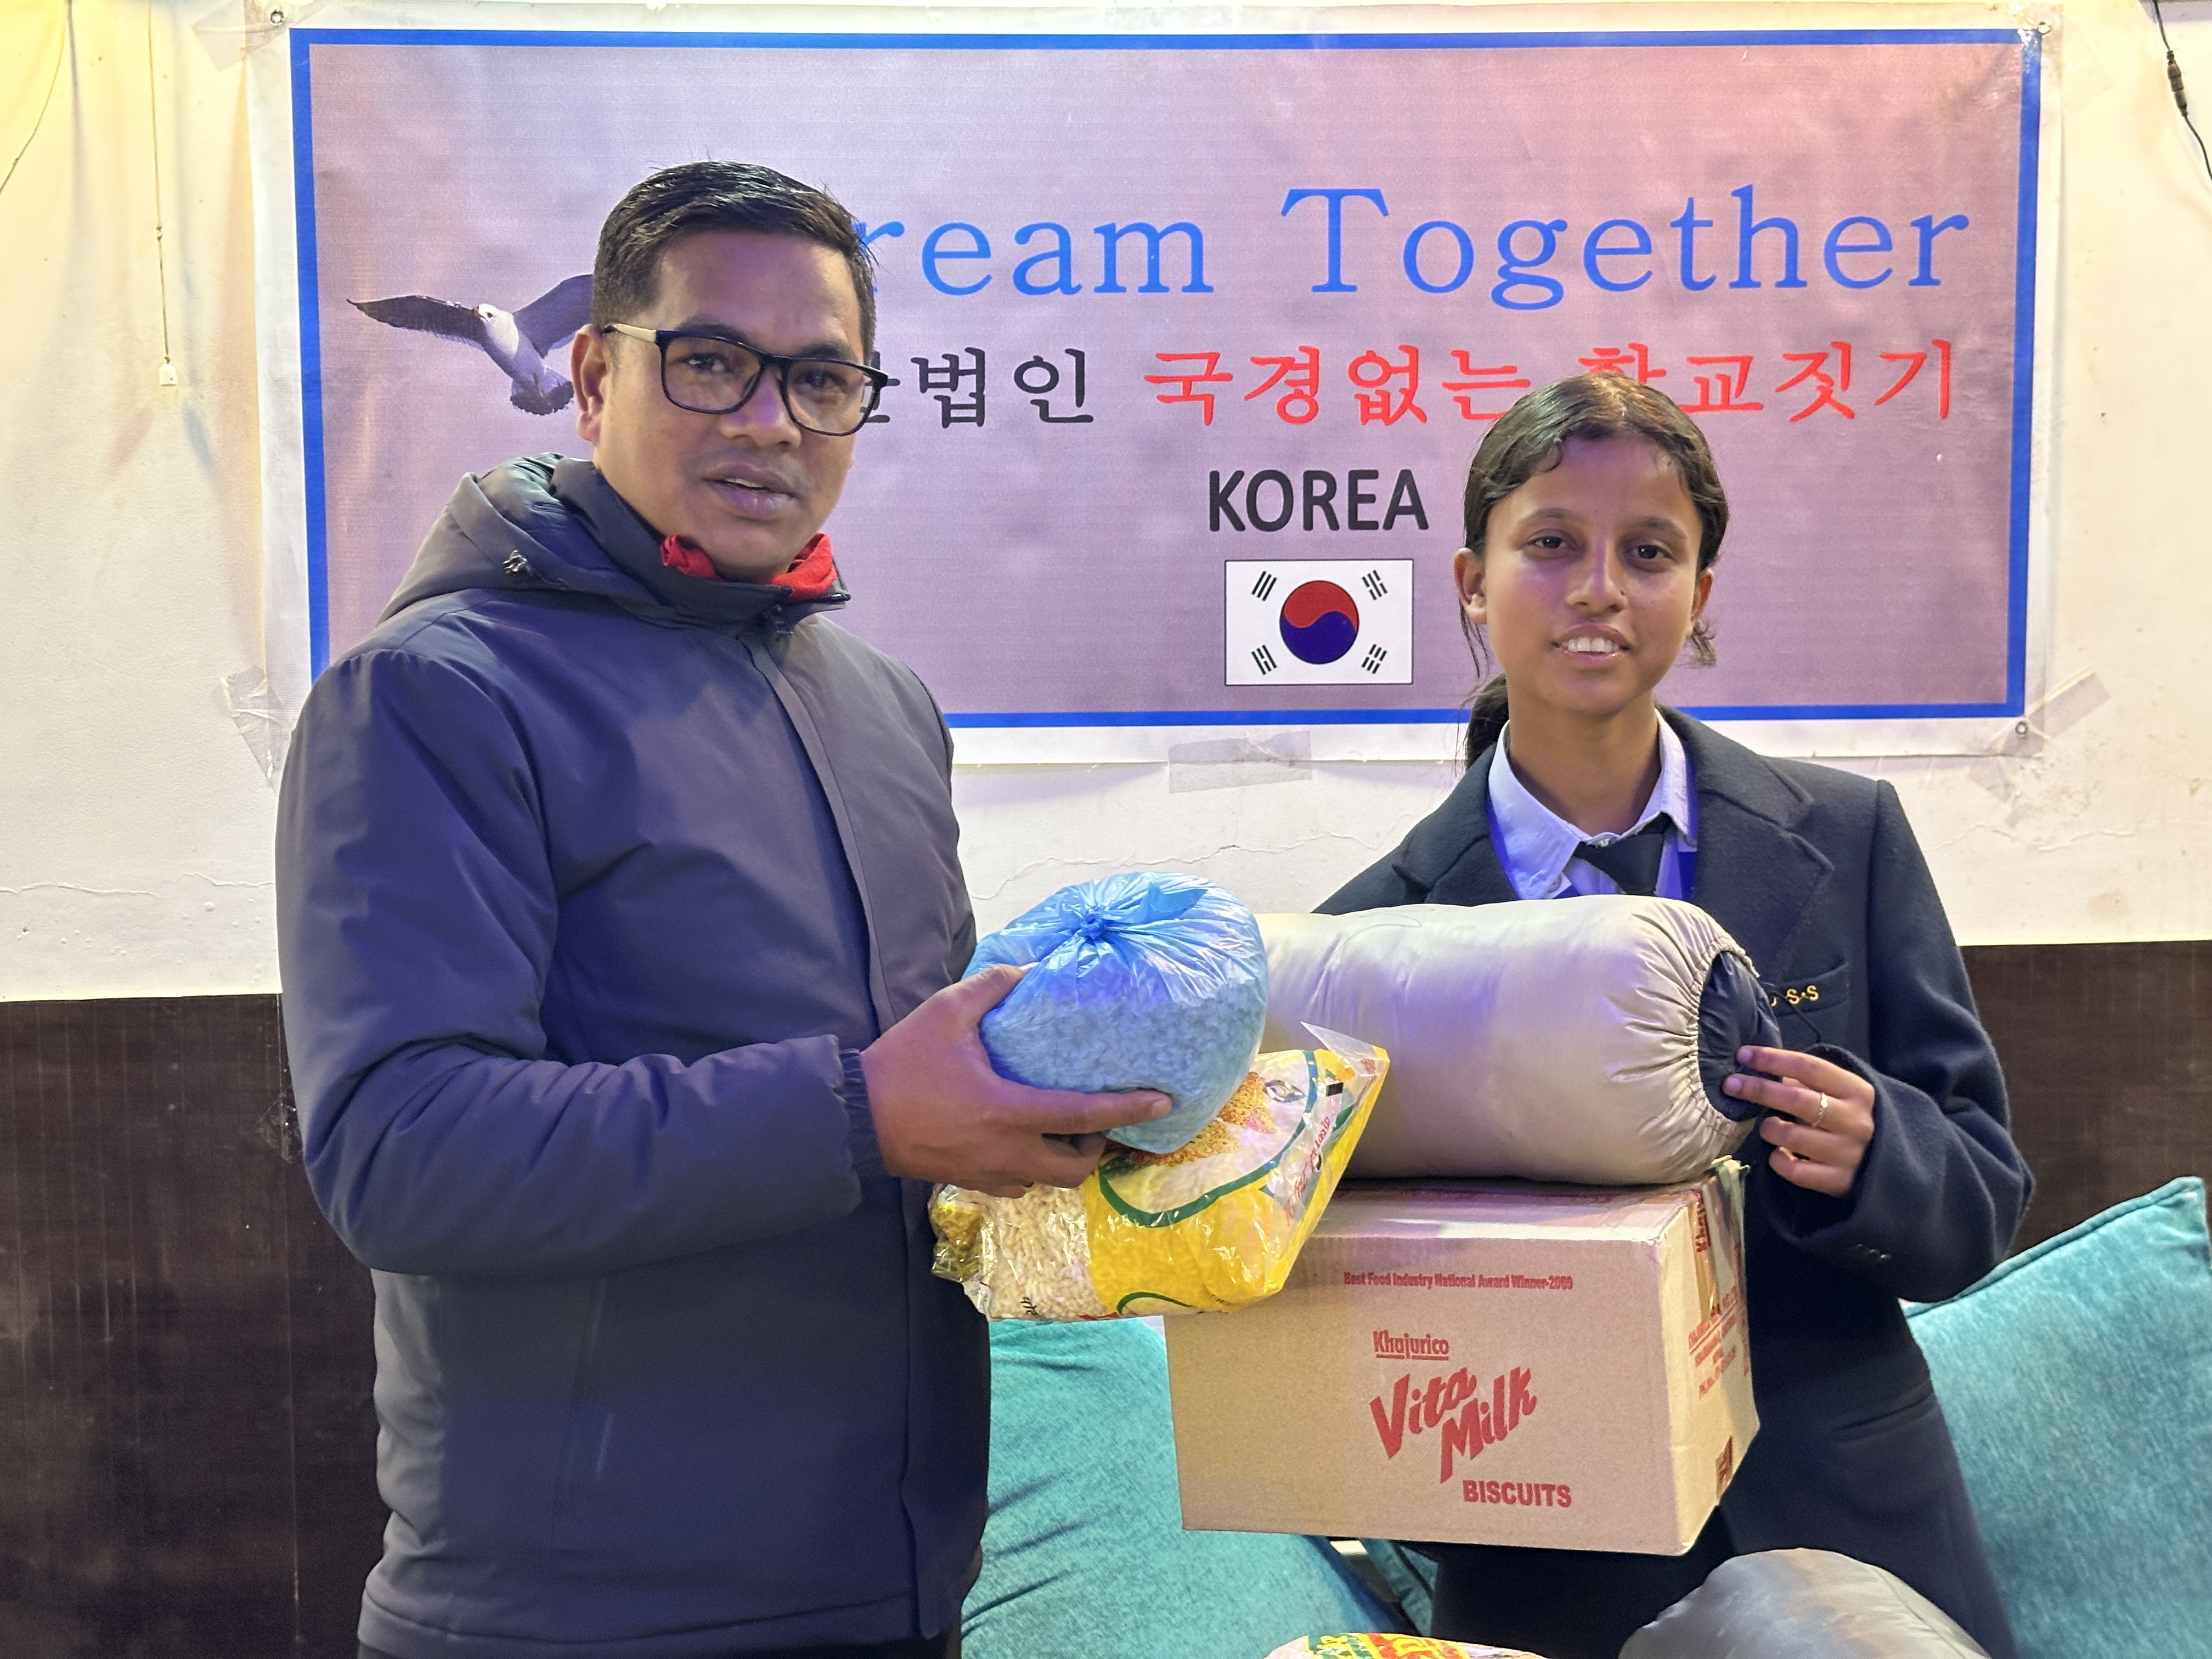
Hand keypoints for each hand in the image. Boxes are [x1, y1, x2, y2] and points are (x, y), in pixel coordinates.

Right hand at [860, 964, 1171, 1196]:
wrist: (854, 1117)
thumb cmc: (903, 1064)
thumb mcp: (946, 1012)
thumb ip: (991, 988)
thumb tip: (1028, 970)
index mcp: (1009, 1112)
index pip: (1083, 1116)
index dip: (1128, 1110)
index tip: (1162, 1103)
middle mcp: (1007, 1152)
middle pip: (1075, 1168)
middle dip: (1095, 1148)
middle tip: (1096, 1121)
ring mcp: (989, 1172)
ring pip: (1047, 1181)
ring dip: (1063, 1161)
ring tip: (1064, 1131)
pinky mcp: (970, 1182)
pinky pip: (1016, 1183)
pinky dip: (1029, 1167)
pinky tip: (1022, 1141)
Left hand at [1724, 1045, 1875, 1198]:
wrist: (1890, 1167)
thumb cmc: (1851, 1121)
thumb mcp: (1842, 1095)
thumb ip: (1809, 1081)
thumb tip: (1760, 1065)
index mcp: (1857, 1091)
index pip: (1809, 1067)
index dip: (1773, 1059)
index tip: (1743, 1055)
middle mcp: (1855, 1121)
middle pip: (1797, 1099)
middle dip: (1758, 1089)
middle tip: (1730, 1084)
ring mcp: (1848, 1153)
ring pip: (1791, 1135)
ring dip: (1769, 1128)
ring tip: (1767, 1126)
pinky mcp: (1839, 1181)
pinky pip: (1795, 1170)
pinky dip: (1778, 1160)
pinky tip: (1778, 1154)